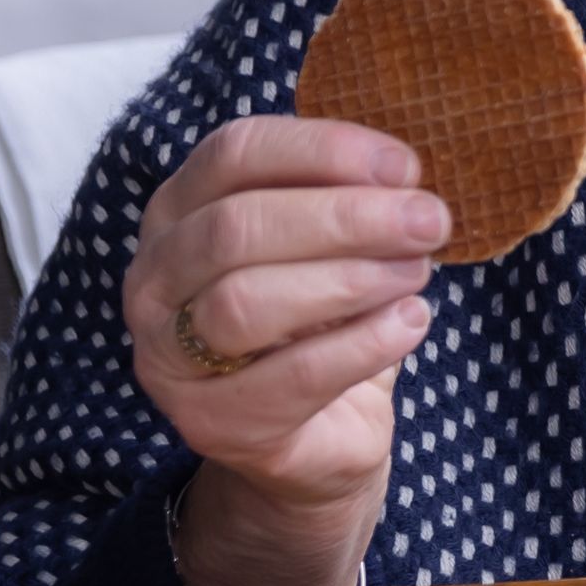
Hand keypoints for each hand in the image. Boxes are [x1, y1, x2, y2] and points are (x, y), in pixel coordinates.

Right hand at [123, 117, 444, 585]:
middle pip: (236, 226)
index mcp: (180, 211)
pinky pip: (290, 378)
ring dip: (349, 280)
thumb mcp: (327, 248)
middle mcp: (156, 278)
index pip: (234, 154)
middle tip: (429, 220)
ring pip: (246, 302)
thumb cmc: (322, 320)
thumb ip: (347, 202)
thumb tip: (405, 175)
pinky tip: (412, 322)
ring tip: (418, 273)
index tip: (406, 166)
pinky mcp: (211, 422)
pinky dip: (363, 345)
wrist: (317, 435)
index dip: (323, 150)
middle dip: (346, 218)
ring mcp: (168, 356)